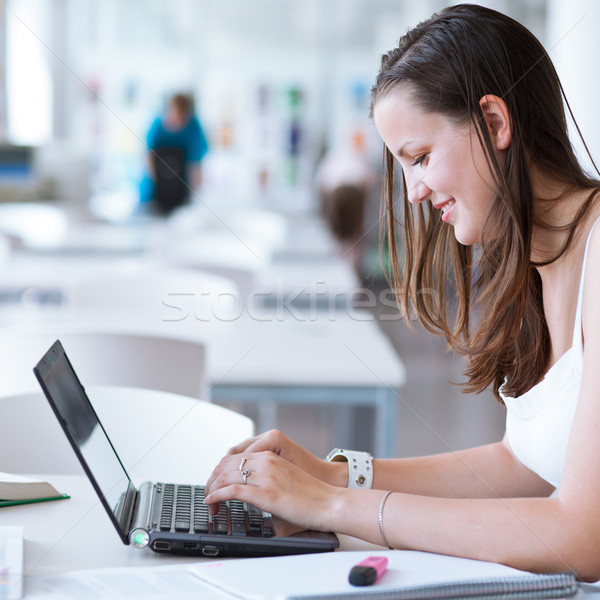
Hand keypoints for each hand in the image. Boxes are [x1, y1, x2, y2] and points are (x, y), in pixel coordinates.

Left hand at [204, 449, 341, 531]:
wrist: (330, 503)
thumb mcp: (284, 479)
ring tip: (209, 502)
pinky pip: (233, 490)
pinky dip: (217, 495)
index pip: (234, 456)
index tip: (215, 484)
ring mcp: (266, 476)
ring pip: (226, 475)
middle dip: (212, 479)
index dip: (220, 470)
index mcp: (270, 455)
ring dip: (212, 489)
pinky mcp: (266, 493)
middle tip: (208, 494)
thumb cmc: (311, 496)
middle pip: (226, 464)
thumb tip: (247, 498)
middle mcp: (266, 461)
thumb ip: (265, 482)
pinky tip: (212, 502)